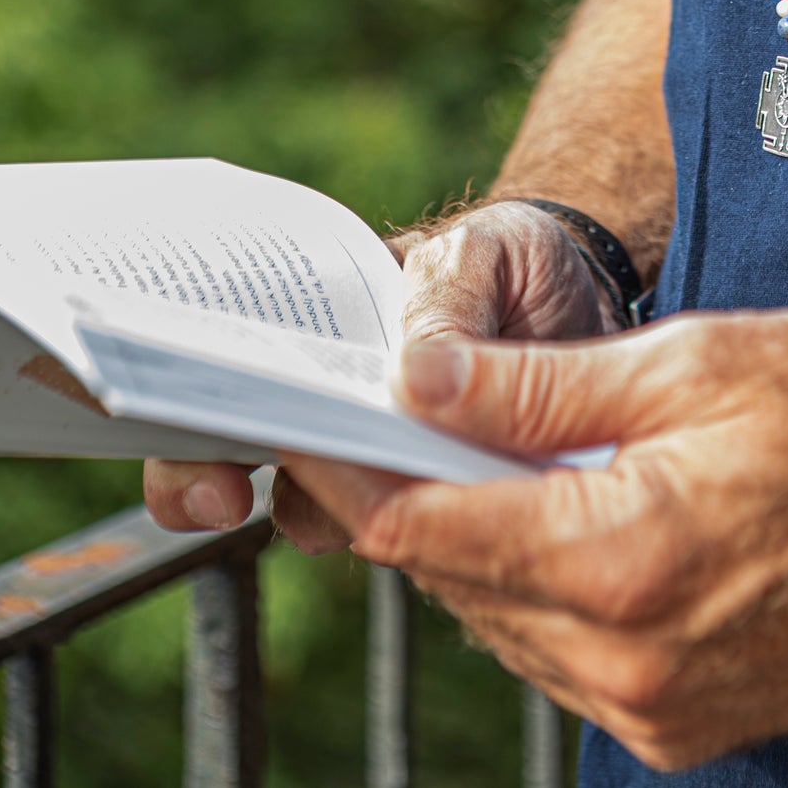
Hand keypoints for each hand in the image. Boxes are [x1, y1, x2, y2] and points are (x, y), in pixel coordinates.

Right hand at [143, 200, 619, 549]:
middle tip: (221, 497)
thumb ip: (445, 299)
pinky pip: (400, 535)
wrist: (594, 308)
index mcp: (322, 325)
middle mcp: (328, 399)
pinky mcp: (432, 506)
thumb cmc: (518, 264)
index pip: (227, 361)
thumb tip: (407, 374)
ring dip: (322, 511)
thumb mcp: (488, 252)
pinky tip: (432, 526)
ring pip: (312, 508)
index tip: (199, 420)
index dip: (192, 397)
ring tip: (356, 508)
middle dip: (204, 475)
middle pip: (232, 448)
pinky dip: (405, 535)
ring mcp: (375, 460)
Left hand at [277, 310, 787, 769]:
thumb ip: (542, 385)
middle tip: (398, 418)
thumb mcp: (695, 361)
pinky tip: (574, 518)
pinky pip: (566, 661)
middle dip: (414, 498)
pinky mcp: (686, 728)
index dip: (358, 468)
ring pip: (506, 625)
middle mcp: (627, 660)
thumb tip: (421, 375)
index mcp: (623, 557)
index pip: (430, 527)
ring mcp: (657, 710)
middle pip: (456, 581)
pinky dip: (544, 589)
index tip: (318, 420)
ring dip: (481, 545)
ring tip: (491, 455)